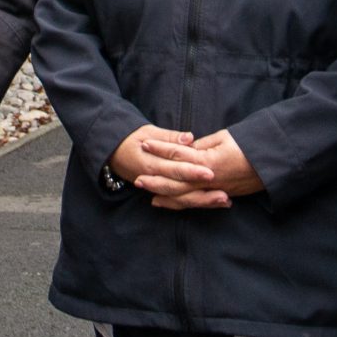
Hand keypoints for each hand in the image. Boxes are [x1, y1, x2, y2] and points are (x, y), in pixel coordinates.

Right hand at [112, 124, 230, 209]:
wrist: (111, 152)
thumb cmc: (131, 138)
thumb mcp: (148, 132)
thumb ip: (170, 136)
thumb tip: (189, 138)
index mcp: (151, 163)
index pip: (175, 168)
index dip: (193, 171)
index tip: (211, 172)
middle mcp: (155, 179)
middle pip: (182, 189)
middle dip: (203, 193)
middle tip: (224, 194)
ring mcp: (157, 187)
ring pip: (182, 199)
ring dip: (203, 201)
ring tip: (224, 201)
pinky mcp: (160, 191)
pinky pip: (177, 200)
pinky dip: (193, 202)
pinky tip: (211, 203)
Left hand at [150, 130, 264, 209]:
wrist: (274, 162)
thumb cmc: (250, 144)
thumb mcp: (224, 138)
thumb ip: (203, 145)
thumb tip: (188, 149)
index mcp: (207, 161)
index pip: (178, 154)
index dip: (161, 149)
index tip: (145, 144)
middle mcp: (208, 179)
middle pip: (176, 181)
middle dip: (156, 180)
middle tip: (137, 179)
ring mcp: (214, 190)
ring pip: (183, 196)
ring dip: (164, 195)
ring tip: (148, 193)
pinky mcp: (220, 195)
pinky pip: (195, 201)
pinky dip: (179, 203)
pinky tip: (167, 203)